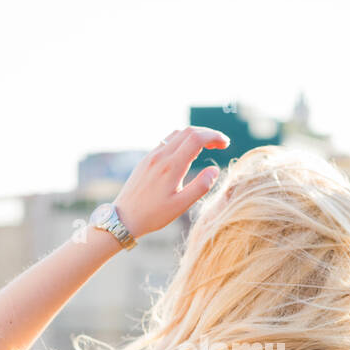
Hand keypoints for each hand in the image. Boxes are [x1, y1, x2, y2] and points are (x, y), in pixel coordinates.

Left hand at [113, 126, 229, 238]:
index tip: (225, 144)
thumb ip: (200, 187)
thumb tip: (215, 170)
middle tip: (221, 144)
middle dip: (207, 133)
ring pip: (177, 134)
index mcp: (171, 166)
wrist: (124, 217)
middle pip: (188, 131)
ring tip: (207, 146)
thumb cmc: (153, 215)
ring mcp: (152, 156)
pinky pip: (167, 141)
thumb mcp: (181, 206)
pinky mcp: (146, 159)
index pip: (196, 138)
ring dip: (194, 135)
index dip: (214, 136)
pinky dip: (182, 140)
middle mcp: (160, 156)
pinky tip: (187, 152)